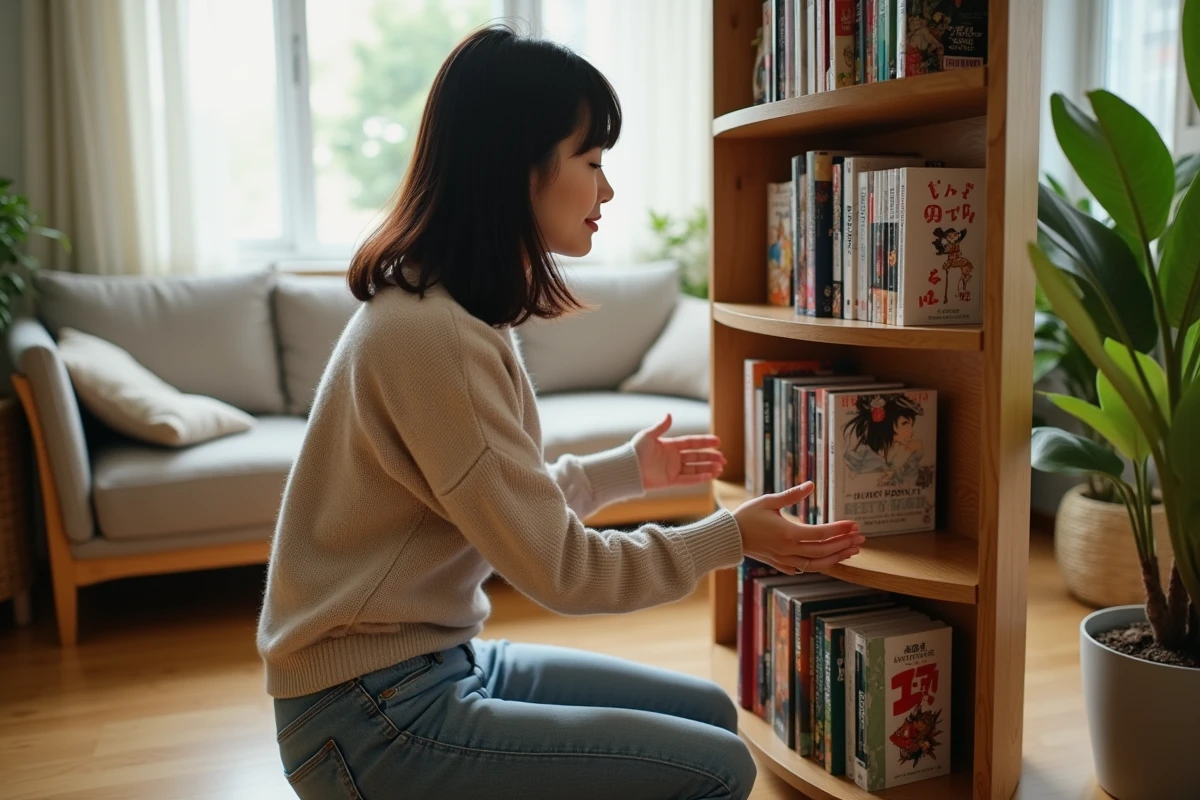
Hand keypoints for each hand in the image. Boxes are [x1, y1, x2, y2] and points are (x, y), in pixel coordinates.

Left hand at [631, 413, 726, 490]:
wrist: (628, 469)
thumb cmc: (635, 451)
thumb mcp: (648, 436)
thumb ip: (661, 427)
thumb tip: (669, 414)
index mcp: (670, 446)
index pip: (692, 443)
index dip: (705, 442)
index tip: (718, 442)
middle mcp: (673, 458)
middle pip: (696, 456)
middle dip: (710, 457)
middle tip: (723, 458)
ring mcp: (673, 470)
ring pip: (695, 469)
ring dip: (708, 468)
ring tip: (721, 468)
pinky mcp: (670, 481)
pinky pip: (688, 480)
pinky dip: (699, 478)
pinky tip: (710, 476)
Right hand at [734, 482, 862, 574]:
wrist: (730, 536)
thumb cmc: (748, 515)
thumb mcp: (769, 501)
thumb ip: (792, 495)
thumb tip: (811, 485)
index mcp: (788, 533)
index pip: (822, 533)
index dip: (840, 529)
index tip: (854, 524)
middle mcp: (789, 550)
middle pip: (824, 550)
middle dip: (844, 543)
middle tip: (861, 537)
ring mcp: (785, 560)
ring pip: (817, 564)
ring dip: (837, 558)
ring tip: (852, 551)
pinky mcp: (781, 565)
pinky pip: (805, 569)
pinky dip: (820, 565)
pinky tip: (830, 560)